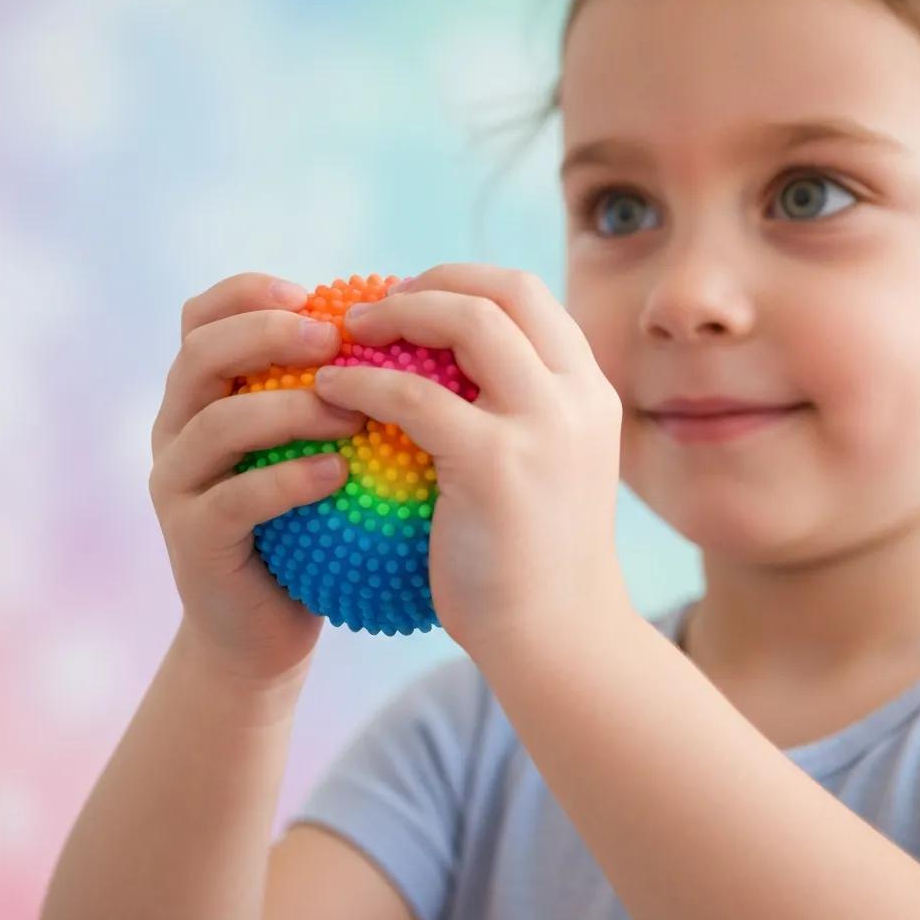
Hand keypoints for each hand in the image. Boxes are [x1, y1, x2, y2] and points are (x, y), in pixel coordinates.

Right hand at [148, 272, 365, 681]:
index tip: (312, 294)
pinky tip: (338, 474)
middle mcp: (177, 429)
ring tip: (352, 414)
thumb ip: (329, 398)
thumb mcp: (313, 450)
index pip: (203, 319)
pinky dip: (287, 480)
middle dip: (266, 335)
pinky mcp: (191, 538)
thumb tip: (400, 339)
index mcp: (204, 396)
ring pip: (216, 424)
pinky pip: (233, 498)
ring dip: (288, 409)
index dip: (248, 294)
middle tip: (332, 339)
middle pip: (200, 355)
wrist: (262, 628)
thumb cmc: (305, 529)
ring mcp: (177, 484)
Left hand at [311, 263, 631, 657]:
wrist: (558, 638)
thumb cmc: (535, 565)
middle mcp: (577, 395)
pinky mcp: (497, 463)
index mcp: (588, 392)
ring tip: (346, 332)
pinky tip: (331, 391)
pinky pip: (415, 396)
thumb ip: (519, 419)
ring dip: (398, 312)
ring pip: (468, 320)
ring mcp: (544, 424)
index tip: (413, 299)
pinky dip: (365, 383)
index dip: (465, 283)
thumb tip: (453, 383)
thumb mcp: (548, 472)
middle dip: (433, 281)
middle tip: (373, 304)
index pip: (530, 297)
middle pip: (505, 289)